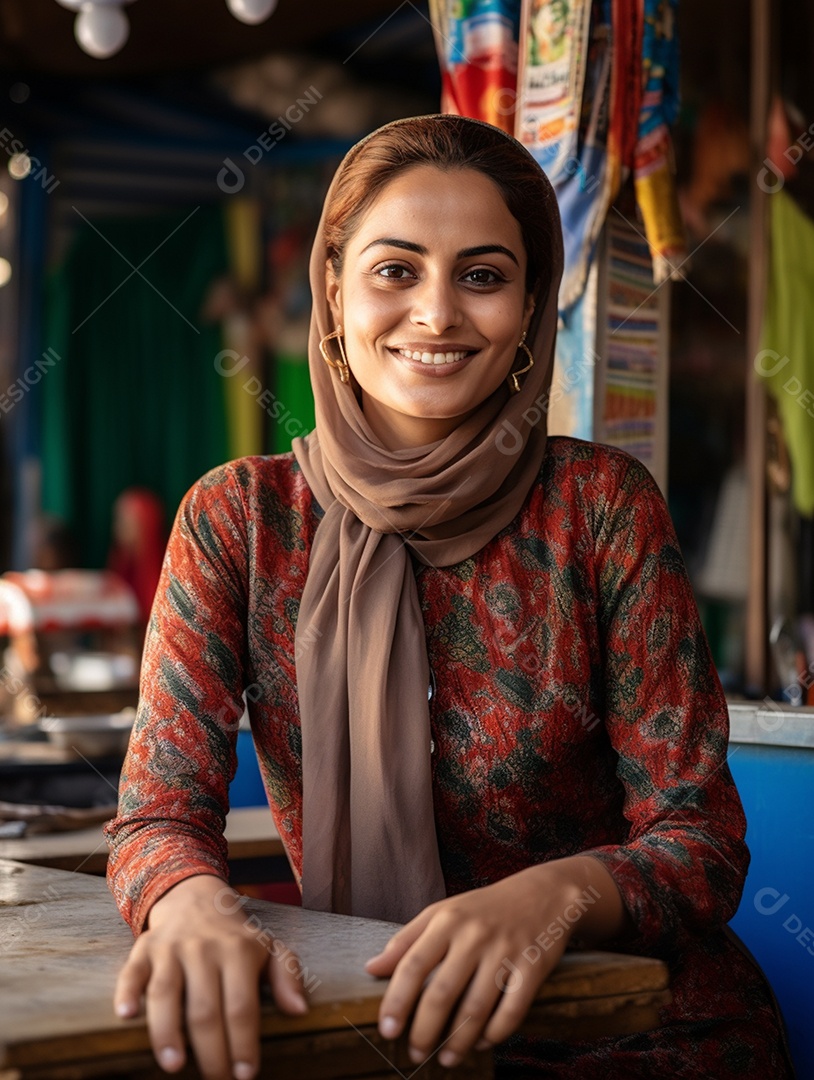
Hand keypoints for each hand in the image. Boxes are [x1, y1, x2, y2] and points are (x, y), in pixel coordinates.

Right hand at [113, 875, 308, 1079]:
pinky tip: (125, 1015)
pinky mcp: (144, 949)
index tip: (245, 1075)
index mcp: (238, 951)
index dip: (243, 1043)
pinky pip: (132, 971)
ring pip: (166, 993)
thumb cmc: (236, 936)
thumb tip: (299, 1010)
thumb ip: (288, 976)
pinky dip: (126, 992)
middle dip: (210, 1051)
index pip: (242, 1006)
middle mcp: (204, 949)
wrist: (196, 898)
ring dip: (167, 1032)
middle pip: (204, 1008)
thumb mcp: (269, 948)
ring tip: (174, 1066)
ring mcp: (171, 949)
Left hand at [364, 855, 626, 1068]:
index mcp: (446, 920)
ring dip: (458, 1041)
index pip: (413, 964)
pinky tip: (481, 1043)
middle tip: (415, 1052)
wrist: (542, 893)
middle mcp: (474, 935)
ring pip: (476, 1008)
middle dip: (424, 1030)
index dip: (397, 1000)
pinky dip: (495, 1034)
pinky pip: (511, 1011)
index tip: (386, 1029)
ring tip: (445, 1059)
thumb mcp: (442, 912)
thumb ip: (406, 940)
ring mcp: (505, 951)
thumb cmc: (484, 908)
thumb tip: (371, 968)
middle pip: (442, 992)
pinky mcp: (533, 967)